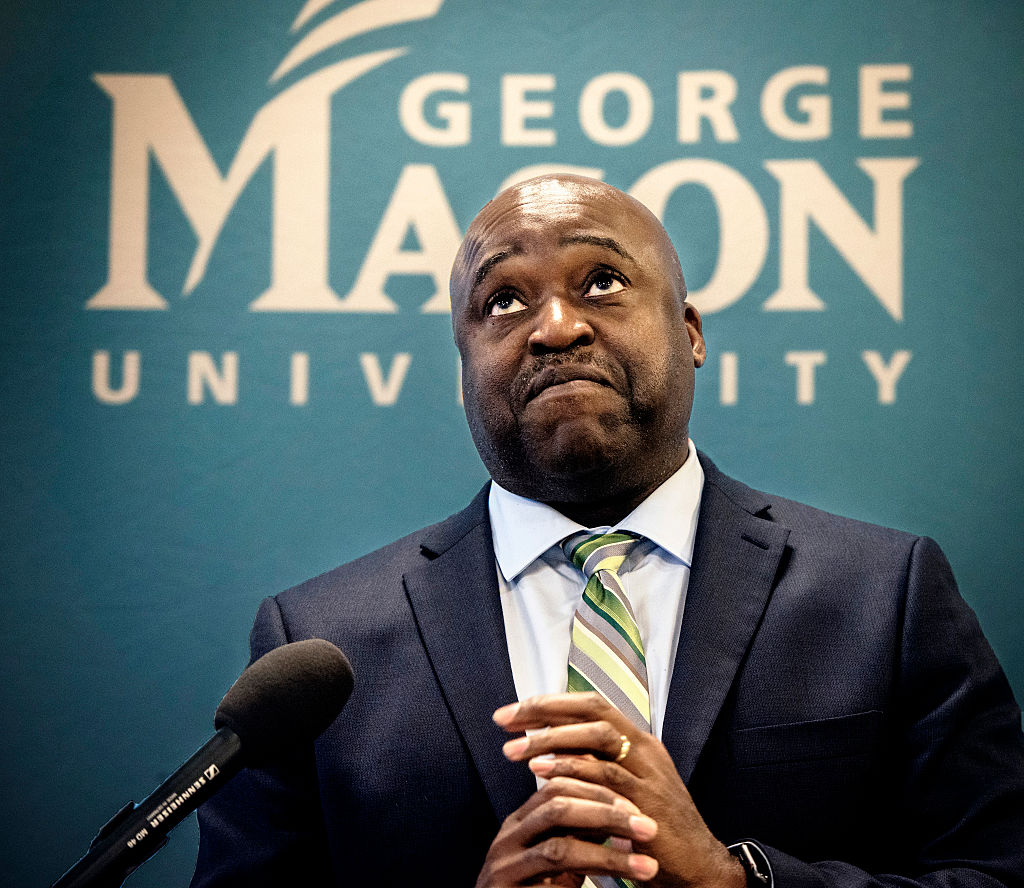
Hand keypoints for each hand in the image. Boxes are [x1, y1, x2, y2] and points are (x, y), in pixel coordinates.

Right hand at [475, 775, 659, 886]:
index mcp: (520, 822)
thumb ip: (579, 831)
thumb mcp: (556, 853)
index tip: (637, 807)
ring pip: (559, 851)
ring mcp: (505, 871)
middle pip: (558, 810)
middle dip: (608, 815)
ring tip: (647, 866)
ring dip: (609, 857)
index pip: (557, 787)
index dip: (599, 792)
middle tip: (648, 828)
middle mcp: (508, 841)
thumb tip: (622, 807)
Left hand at [493, 693, 745, 887]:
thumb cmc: (652, 826)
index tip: (513, 712)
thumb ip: (593, 764)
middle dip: (547, 712)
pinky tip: (542, 773)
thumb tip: (548, 747)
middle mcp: (645, 749)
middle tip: (506, 721)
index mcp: (639, 741)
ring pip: (599, 739)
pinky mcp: (647, 802)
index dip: (552, 704)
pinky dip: (572, 770)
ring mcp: (648, 774)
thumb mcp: (621, 788)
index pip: (592, 706)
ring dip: (552, 741)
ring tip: (515, 749)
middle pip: (594, 713)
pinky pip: (606, 778)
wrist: (698, 867)